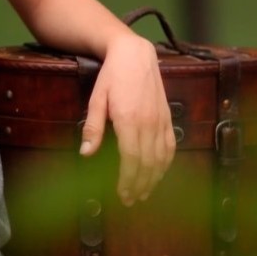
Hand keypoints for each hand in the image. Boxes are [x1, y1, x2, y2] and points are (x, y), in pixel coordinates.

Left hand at [80, 34, 175, 204]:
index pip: (130, 158)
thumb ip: (93, 127)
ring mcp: (161, 120)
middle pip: (147, 163)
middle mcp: (149, 122)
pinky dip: (166, 164)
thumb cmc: (111, 76)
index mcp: (129, 119)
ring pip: (161, 158)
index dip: (127, 179)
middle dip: (139, 185)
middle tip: (131, 201)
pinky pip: (171, 146)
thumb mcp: (96, 99)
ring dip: (154, 179)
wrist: (135, 54)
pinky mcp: (168, 117)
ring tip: (144, 193)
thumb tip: (86, 154)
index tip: (122, 194)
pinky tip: (159, 174)